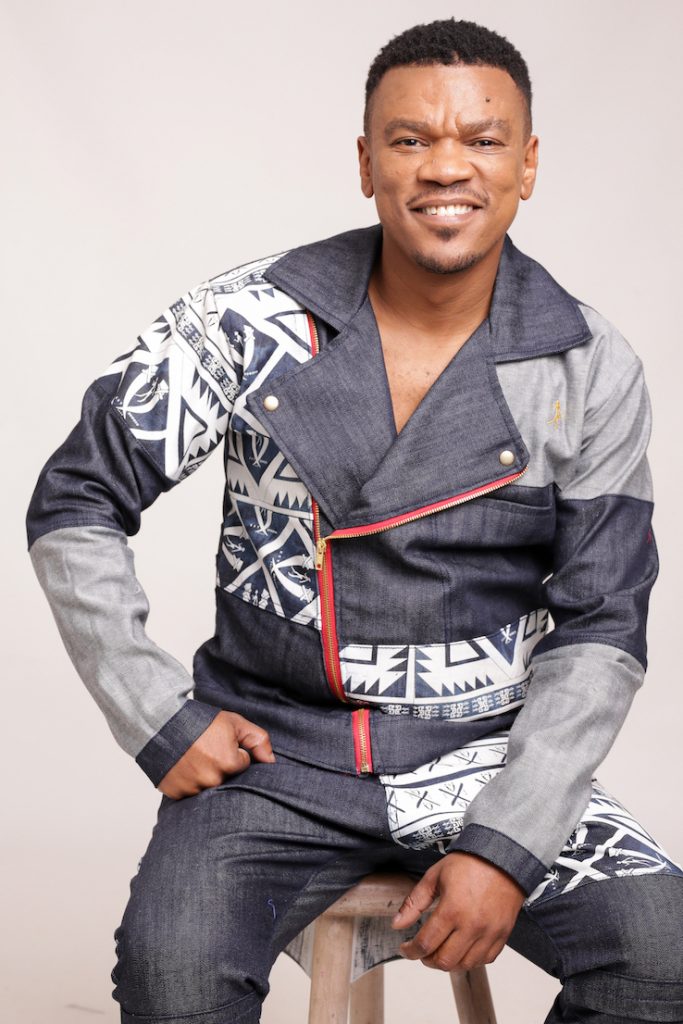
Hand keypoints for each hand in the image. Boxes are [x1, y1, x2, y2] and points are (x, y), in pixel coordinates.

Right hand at [158, 710, 274, 798]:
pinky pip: (190, 794)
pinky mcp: (176, 794)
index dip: (233, 752)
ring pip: (208, 788)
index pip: (242, 765)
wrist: (160, 722)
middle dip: (220, 766)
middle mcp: (212, 780)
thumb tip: (272, 762)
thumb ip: (259, 740)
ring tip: (193, 758)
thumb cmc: (199, 721)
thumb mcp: (234, 722)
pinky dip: (188, 783)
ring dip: (204, 776)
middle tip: (206, 750)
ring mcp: (192, 788)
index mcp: (229, 763)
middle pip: (226, 779)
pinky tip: (183, 767)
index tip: (219, 743)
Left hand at [393, 851, 524, 971]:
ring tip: (440, 950)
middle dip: (427, 960)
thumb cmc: (469, 863)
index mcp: (452, 909)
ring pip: (464, 965)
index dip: (410, 951)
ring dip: (448, 963)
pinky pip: (485, 960)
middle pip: (444, 961)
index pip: (425, 944)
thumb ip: (414, 902)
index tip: (405, 949)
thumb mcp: (434, 876)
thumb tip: (396, 924)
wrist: (502, 857)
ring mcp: (489, 933)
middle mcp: (472, 925)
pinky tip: (461, 949)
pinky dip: (470, 960)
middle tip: (422, 951)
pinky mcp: (502, 935)